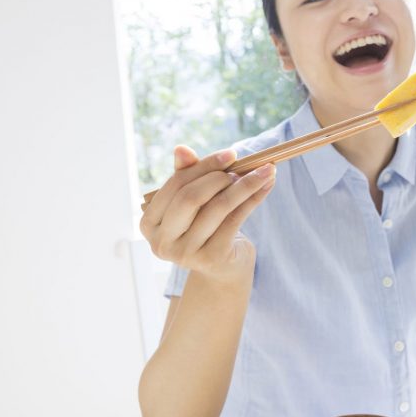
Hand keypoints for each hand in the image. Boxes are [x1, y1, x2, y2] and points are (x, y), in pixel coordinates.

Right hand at [140, 144, 274, 281]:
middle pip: (191, 197)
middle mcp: (162, 242)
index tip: (231, 154)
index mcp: (149, 223)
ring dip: (244, 185)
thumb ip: (187, 176)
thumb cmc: (205, 228)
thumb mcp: (194, 203)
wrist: (223, 268)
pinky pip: (235, 220)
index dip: (203, 166)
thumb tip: (181, 149)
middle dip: (219, 177)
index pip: (176, 186)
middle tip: (244, 167)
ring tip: (264, 172)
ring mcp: (185, 253)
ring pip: (218, 207)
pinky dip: (253, 199)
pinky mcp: (211, 258)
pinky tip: (266, 186)